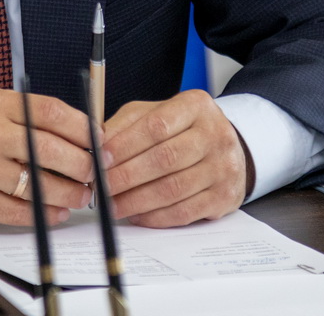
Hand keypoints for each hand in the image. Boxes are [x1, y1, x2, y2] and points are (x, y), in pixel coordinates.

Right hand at [0, 87, 94, 226]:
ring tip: (80, 195)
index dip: (82, 127)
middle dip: (82, 164)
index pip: (49, 111)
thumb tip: (82, 135)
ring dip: (68, 193)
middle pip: (49, 148)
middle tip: (95, 172)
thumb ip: (28, 118)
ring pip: (38, 183)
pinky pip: (20, 210)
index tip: (99, 140)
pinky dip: (45, 214)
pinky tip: (56, 212)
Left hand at [102, 88, 250, 226]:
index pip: (157, 126)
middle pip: (165, 159)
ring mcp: (223, 167)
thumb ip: (126, 125)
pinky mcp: (224, 196)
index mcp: (195, 106)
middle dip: (127, 176)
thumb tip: (97, 144)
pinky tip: (137, 215)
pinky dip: (156, 217)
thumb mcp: (155, 113)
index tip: (101, 159)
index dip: (125, 145)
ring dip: (137, 200)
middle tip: (102, 187)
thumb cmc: (182, 130)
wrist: (227, 149)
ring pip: (173, 189)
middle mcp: (215, 134)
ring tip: (113, 204)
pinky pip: (184, 212)